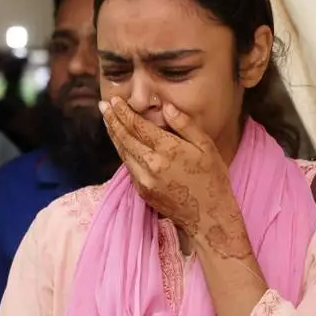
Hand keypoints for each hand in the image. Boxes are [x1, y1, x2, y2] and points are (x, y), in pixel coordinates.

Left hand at [100, 97, 250, 258]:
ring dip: (113, 135)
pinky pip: (128, 167)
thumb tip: (166, 106)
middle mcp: (152, 164)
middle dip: (112, 120)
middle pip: (125, 138)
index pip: (138, 126)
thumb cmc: (212, 178)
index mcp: (168, 149)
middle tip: (103, 106)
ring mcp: (144, 180)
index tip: (115, 100)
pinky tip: (120, 142)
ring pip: (123, 153)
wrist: (208, 215)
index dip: (124, 112)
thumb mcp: (206, 146)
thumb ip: (185, 124)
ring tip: (107, 120)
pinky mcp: (142, 191)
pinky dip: (122, 151)